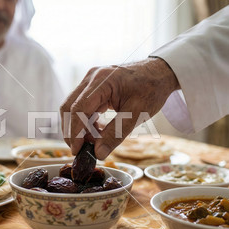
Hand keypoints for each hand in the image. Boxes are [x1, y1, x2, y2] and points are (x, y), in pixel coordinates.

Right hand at [60, 57, 179, 159]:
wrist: (159, 73)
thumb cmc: (152, 89)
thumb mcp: (137, 114)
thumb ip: (116, 134)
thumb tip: (98, 153)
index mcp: (101, 81)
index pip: (79, 109)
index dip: (75, 132)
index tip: (77, 151)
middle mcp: (91, 78)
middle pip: (69, 108)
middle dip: (72, 131)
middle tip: (81, 150)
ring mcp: (90, 81)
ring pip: (72, 108)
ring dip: (78, 128)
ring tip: (92, 143)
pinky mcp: (92, 87)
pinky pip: (81, 106)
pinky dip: (85, 122)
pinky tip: (96, 133)